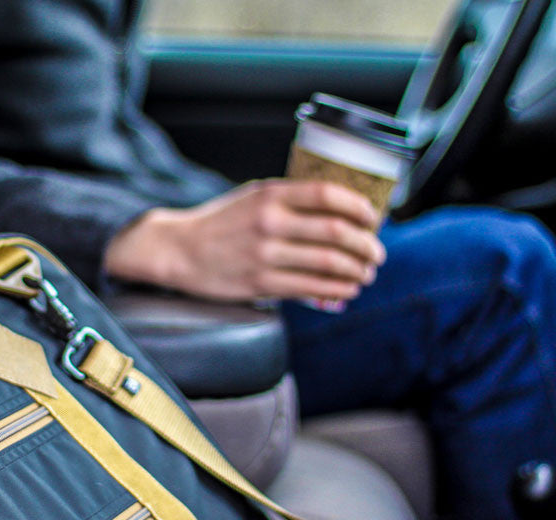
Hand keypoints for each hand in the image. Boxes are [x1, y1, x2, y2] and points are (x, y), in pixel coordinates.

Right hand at [103, 178, 385, 301]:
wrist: (179, 249)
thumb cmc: (221, 222)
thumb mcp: (253, 196)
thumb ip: (291, 199)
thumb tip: (341, 210)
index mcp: (270, 194)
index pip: (327, 194)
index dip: (359, 207)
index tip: (373, 218)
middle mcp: (269, 222)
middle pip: (335, 232)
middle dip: (366, 245)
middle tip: (376, 253)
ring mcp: (265, 255)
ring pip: (328, 263)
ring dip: (356, 270)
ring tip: (366, 273)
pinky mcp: (261, 283)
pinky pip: (310, 287)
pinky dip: (337, 289)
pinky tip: (347, 289)